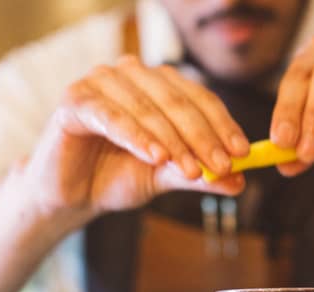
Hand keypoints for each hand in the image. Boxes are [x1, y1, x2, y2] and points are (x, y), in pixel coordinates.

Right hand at [23, 55, 250, 221]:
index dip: (223, 125)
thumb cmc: (117, 176)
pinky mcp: (75, 100)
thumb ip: (198, 175)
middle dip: (203, 136)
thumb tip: (239, 182)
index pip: (199, 99)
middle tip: (222, 166)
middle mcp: (131, 74)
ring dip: (173, 140)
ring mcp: (100, 82)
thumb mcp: (165, 176)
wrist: (71, 194)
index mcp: (157, 84)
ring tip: (192, 169)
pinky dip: (136, 136)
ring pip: (147, 108)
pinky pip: (111, 116)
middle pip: (177, 101)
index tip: (242, 154)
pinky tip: (155, 157)